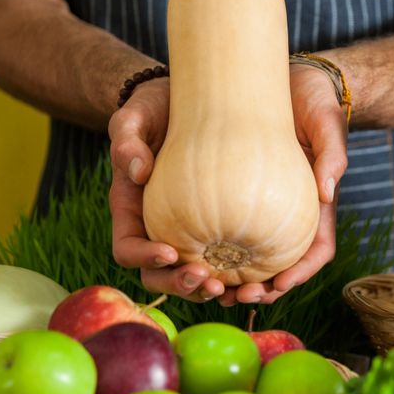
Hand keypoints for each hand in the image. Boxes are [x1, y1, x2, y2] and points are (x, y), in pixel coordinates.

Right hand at [108, 78, 225, 301]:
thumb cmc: (159, 107)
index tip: (172, 252)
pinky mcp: (223, 227)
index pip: (128, 249)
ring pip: (198, 277)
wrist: (196, 103)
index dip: (145, 258)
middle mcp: (160, 229)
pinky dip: (243, 276)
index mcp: (133, 212)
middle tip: (211, 281)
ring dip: (214, 291)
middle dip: (183, 285)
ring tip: (236, 288)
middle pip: (162, 275)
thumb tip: (137, 171)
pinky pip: (230, 262)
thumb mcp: (138, 114)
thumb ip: (128, 138)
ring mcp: (191, 233)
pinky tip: (265, 278)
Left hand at [218, 64, 348, 305]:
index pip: (316, 250)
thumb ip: (332, 153)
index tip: (279, 286)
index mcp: (314, 202)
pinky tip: (184, 252)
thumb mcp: (327, 120)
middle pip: (278, 264)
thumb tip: (328, 194)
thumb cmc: (312, 98)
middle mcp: (286, 209)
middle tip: (234, 295)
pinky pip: (217, 225)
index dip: (300, 273)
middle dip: (260, 289)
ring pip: (246, 254)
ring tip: (206, 284)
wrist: (285, 77)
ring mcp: (258, 202)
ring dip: (229, 276)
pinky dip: (206, 246)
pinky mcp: (230, 188)